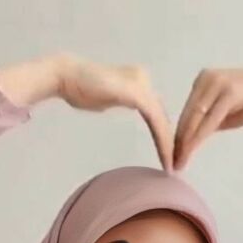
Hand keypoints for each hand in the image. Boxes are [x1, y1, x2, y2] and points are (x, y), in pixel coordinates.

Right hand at [57, 55, 173, 170]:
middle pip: (162, 115)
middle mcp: (143, 79)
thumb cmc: (80, 88)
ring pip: (162, 119)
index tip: (167, 157)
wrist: (65, 76)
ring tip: (172, 166)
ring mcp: (141, 84)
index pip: (156, 111)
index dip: (163, 134)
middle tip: (176, 166)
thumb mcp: (108, 98)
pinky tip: (165, 156)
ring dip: (169, 144)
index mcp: (138, 80)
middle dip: (170, 142)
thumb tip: (127, 105)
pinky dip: (162, 139)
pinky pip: (155, 119)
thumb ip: (122, 101)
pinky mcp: (136, 92)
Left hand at [173, 68, 242, 169]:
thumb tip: (189, 139)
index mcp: (202, 81)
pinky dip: (198, 136)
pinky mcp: (229, 92)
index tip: (171, 156)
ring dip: (186, 142)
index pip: (186, 112)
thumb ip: (207, 121)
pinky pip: (209, 119)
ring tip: (179, 162)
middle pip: (187, 115)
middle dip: (178, 142)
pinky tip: (191, 150)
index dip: (177, 135)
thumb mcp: (223, 113)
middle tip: (170, 164)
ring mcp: (217, 83)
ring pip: (195, 118)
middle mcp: (206, 78)